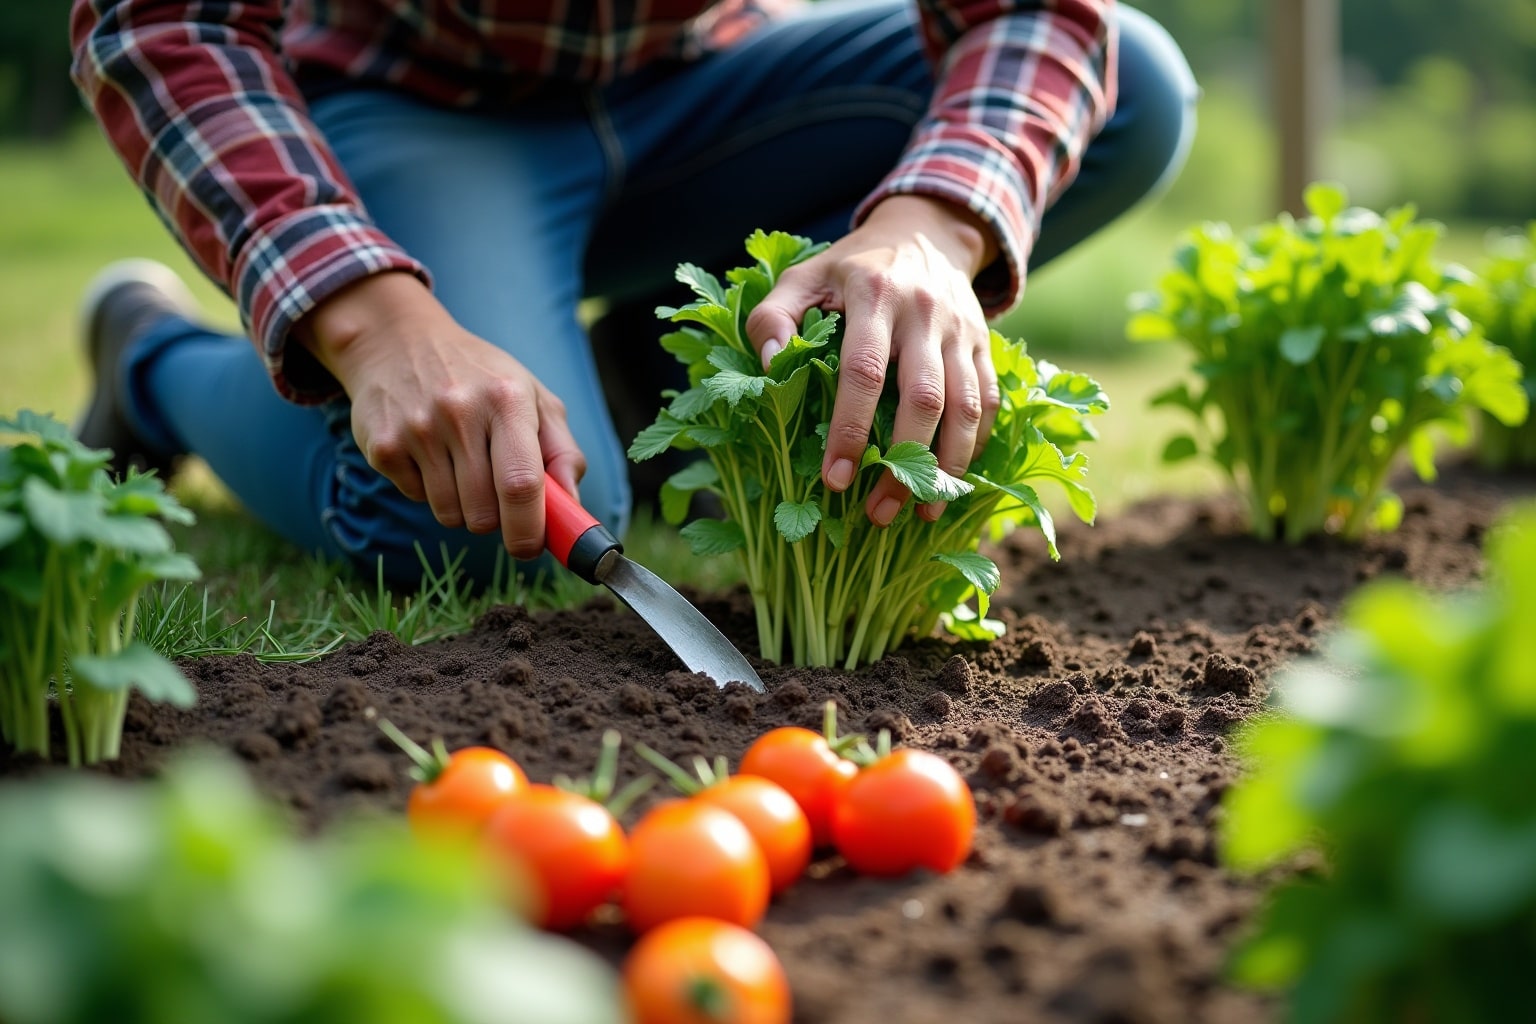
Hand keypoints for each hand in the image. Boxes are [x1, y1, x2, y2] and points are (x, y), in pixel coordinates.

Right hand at [294, 272, 584, 558]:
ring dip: (461, 506)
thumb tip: (572, 504)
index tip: (531, 547)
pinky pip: (416, 498)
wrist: (397, 341)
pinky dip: (427, 489)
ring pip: (449, 514)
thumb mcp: (532, 395)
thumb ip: (562, 450)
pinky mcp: (383, 445)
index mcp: (506, 399)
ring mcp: (417, 429)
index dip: (529, 530)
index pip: (521, 485)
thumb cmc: (480, 377)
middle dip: (495, 520)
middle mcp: (460, 412)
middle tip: (494, 492)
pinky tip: (428, 452)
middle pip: (484, 513)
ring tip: (460, 464)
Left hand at [744, 196, 1000, 524]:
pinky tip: (953, 481)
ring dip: (948, 466)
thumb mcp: (804, 275)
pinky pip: (988, 401)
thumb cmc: (852, 267)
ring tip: (924, 512)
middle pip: (924, 397)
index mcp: (875, 296)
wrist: (925, 231)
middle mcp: (925, 313)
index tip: (835, 478)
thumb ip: (774, 316)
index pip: (864, 371)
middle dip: (903, 462)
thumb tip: (770, 367)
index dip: (849, 428)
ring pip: (966, 406)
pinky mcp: (985, 344)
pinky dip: (975, 445)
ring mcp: (961, 331)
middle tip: (879, 513)